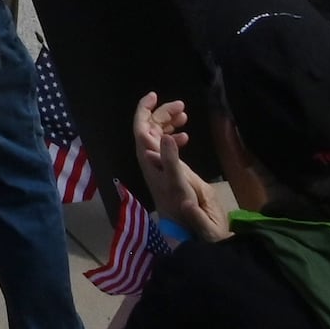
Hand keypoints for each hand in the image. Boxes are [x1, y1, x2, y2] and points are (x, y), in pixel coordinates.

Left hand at [130, 94, 231, 243]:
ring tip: (186, 115)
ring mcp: (159, 167)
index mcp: (151, 160)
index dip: (144, 110)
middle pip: (150, 129)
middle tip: (182, 107)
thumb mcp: (180, 184)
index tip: (154, 95)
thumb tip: (167, 136)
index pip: (141, 129)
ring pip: (159, 137)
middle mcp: (152, 161)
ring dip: (169, 124)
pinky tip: (186, 137)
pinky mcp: (169, 173)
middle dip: (162, 114)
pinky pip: (168, 148)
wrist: (188, 232)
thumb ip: (173, 160)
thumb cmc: (184, 210)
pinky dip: (175, 139)